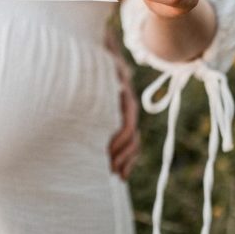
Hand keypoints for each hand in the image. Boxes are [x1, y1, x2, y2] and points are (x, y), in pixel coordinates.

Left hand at [108, 55, 139, 180]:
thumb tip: (120, 82)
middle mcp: (129, 111)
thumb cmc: (100, 63)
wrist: (103, 58)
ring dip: (126, 161)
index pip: (128, 126)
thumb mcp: (106, 68)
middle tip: (109, 170)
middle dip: (123, 157)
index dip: (119, 142)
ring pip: (134, 144)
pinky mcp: (121, 122)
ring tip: (116, 175)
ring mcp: (127, 117)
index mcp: (125, 102)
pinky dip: (127, 161)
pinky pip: (130, 145)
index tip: (107, 154)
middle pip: (133, 139)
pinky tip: (121, 174)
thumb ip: (113, 75)